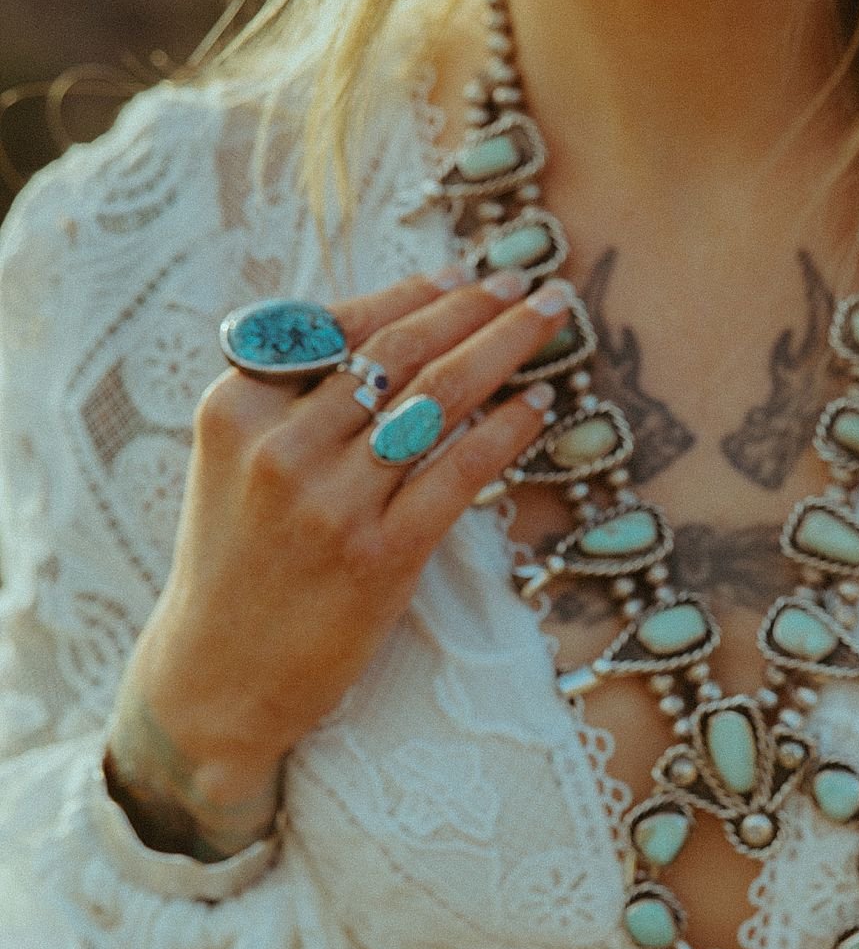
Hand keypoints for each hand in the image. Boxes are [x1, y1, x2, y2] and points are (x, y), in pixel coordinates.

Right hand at [105, 266, 572, 855]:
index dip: (413, 293)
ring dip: (504, 347)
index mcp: (237, 406)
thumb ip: (297, 398)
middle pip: (398, 352)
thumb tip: (398, 328)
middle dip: (474, 306)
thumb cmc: (239, 561)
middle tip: (528, 282)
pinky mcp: (380, 555)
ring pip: (438, 399)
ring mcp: (332, 501)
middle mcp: (281, 445)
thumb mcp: (237, 461)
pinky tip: (539, 403)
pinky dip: (507, 430)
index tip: (464, 272)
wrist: (218, 677)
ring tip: (550, 320)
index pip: (339, 325)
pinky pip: (460, 471)